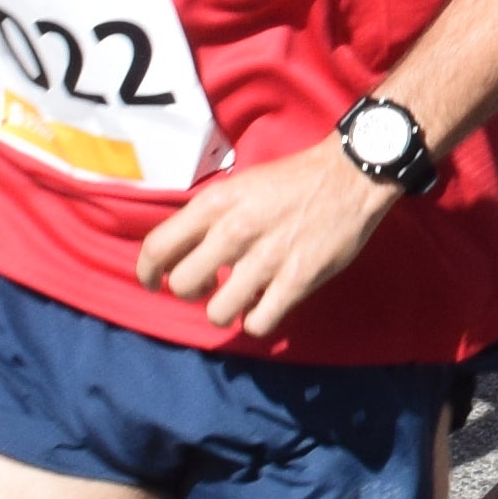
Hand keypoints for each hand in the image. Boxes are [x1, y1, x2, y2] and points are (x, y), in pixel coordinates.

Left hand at [129, 137, 393, 340]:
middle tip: (209, 285)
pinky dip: (257, 321)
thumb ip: (208, 217)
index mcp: (215, 204)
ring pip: (217, 312)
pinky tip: (265, 306)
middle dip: (192, 291)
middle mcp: (234, 231)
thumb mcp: (239, 186)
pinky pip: (258, 322)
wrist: (350, 176)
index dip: (147, 273)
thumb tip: (182, 251)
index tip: (153, 283)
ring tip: (239, 298)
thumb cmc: (292, 181)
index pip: (157, 247)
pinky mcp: (296, 280)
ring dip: (224, 311)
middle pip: (183, 285)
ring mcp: (266, 258)